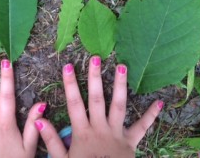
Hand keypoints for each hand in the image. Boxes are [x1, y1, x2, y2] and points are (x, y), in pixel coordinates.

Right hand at [36, 56, 162, 157]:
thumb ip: (51, 140)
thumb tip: (39, 119)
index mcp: (83, 132)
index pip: (74, 104)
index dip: (70, 84)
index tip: (68, 66)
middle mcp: (100, 128)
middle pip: (96, 99)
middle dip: (95, 77)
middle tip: (96, 58)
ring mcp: (117, 133)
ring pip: (118, 106)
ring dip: (120, 86)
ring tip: (122, 67)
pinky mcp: (131, 142)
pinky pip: (142, 127)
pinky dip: (151, 115)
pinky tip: (160, 102)